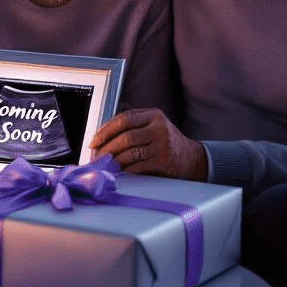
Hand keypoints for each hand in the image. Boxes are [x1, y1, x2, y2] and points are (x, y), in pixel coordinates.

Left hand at [91, 108, 206, 180]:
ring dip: (113, 160)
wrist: (192, 160)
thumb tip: (100, 139)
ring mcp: (162, 144)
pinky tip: (117, 172)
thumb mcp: (152, 128)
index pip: (123, 119)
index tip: (94, 140)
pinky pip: (137, 165)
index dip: (105, 130)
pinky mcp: (163, 161)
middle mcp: (159, 128)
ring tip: (104, 165)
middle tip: (96, 156)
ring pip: (130, 151)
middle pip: (125, 136)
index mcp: (153, 115)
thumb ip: (131, 128)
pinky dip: (124, 169)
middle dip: (106, 147)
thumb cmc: (166, 144)